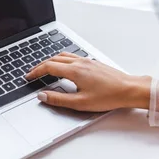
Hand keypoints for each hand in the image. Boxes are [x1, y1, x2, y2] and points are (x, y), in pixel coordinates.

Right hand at [25, 53, 150, 111]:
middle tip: (33, 73)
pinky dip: (62, 60)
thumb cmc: (109, 96)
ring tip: (45, 68)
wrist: (129, 89)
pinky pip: (73, 57)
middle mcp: (80, 62)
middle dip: (40, 65)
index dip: (36, 71)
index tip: (28, 76)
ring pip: (63, 56)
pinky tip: (65, 67)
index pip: (49, 67)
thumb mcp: (80, 103)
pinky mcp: (93, 62)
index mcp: (75, 71)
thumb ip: (59, 99)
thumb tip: (43, 96)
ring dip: (51, 60)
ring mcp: (87, 61)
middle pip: (54, 59)